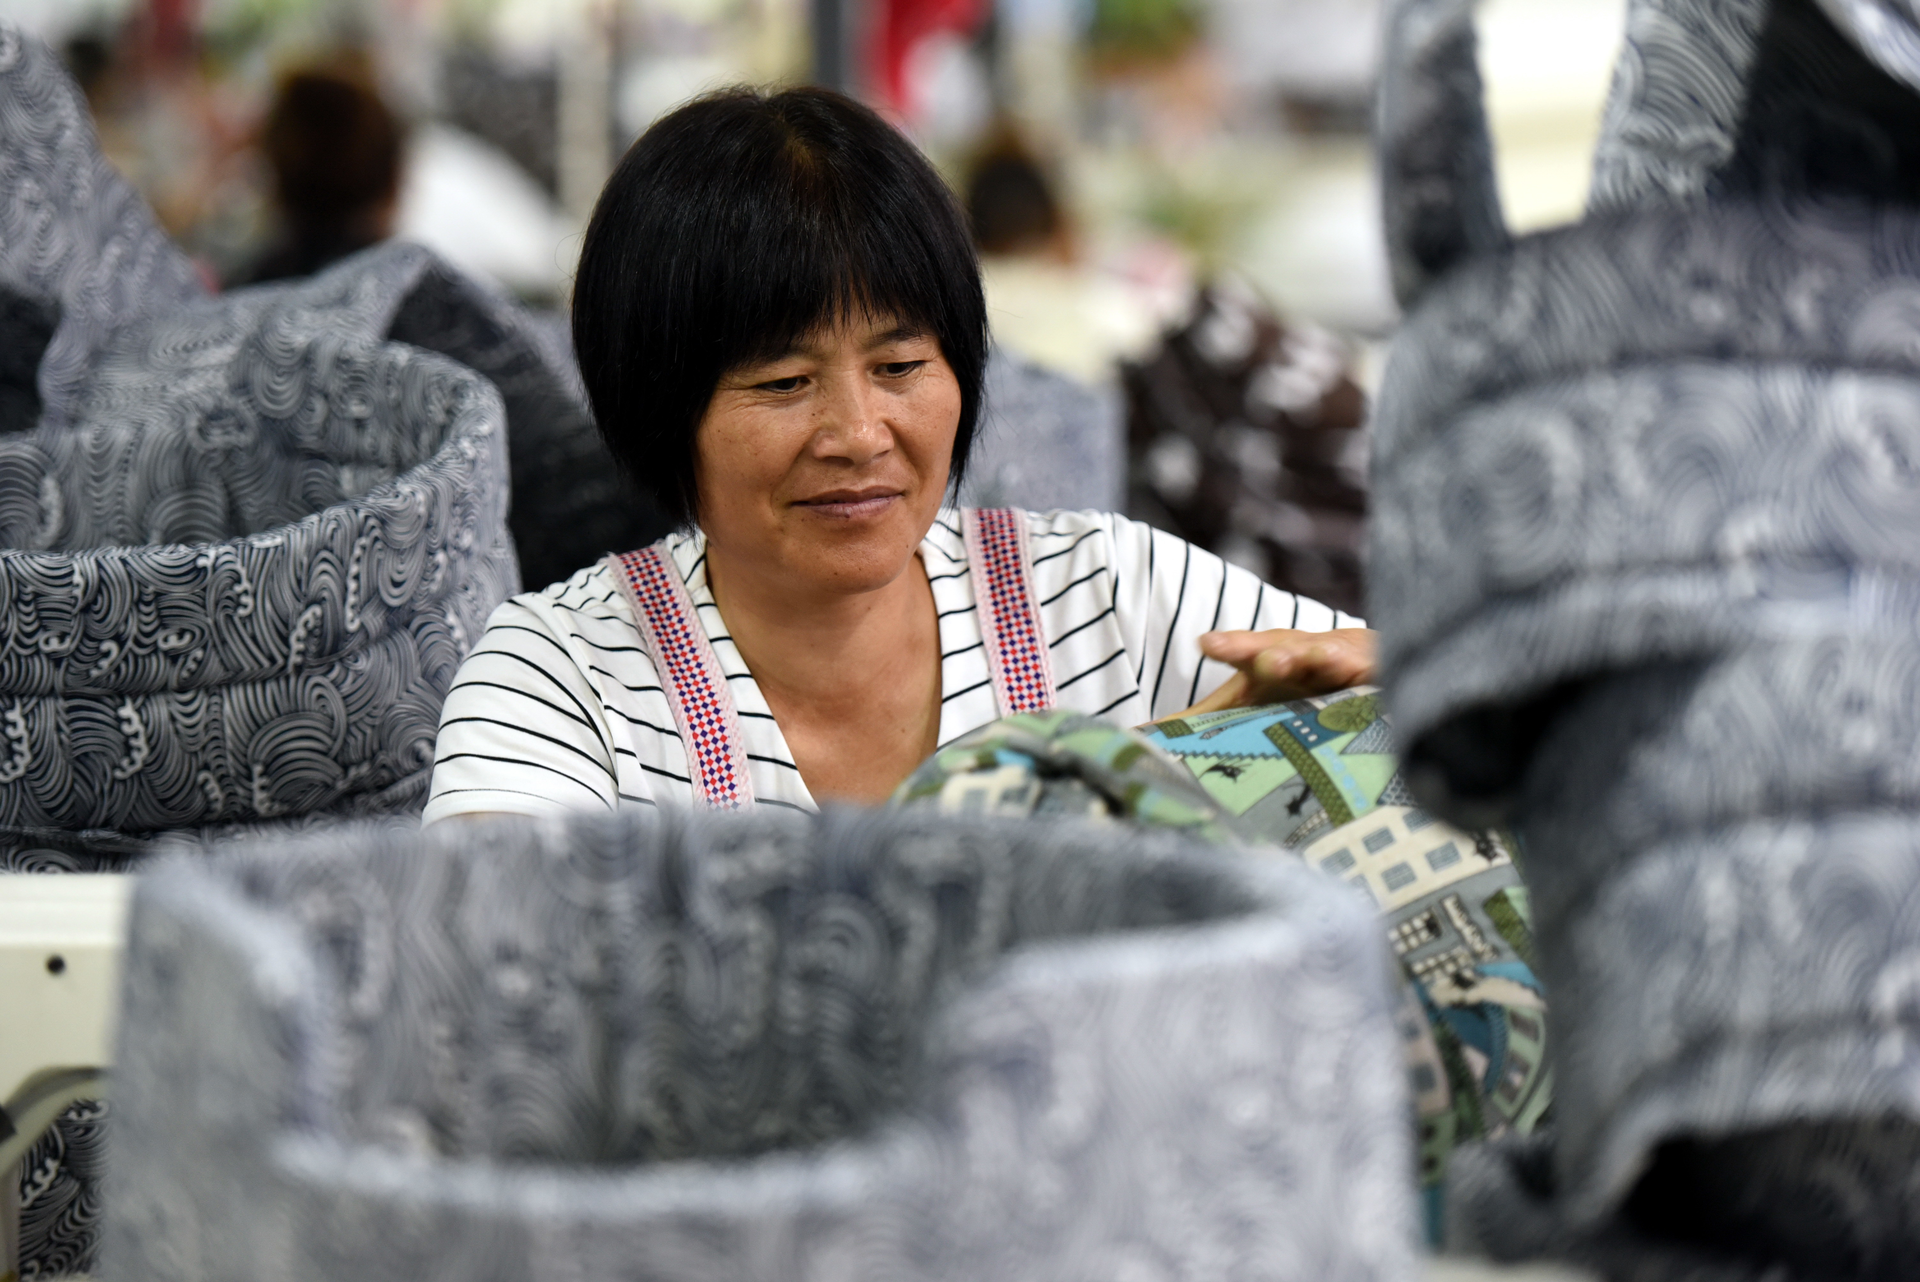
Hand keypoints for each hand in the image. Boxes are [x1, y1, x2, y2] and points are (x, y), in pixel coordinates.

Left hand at [1168, 627, 1376, 718]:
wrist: (1372, 666)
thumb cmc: (1298, 685)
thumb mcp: (1251, 697)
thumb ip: (1203, 717)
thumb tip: (1143, 736)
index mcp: (1271, 658)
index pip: (1248, 651)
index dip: (1231, 645)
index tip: (1206, 643)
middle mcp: (1308, 654)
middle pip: (1289, 648)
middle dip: (1273, 652)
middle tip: (1259, 660)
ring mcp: (1347, 662)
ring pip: (1335, 656)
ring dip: (1323, 658)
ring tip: (1315, 662)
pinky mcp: (1382, 677)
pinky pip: (1382, 678)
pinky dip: (1377, 677)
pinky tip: (1377, 678)